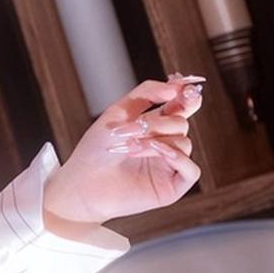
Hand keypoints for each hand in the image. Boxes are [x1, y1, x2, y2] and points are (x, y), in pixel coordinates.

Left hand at [42, 75, 203, 230]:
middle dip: (157, 123)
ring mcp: (170, 166)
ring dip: (157, 142)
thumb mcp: (118, 112)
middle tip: (131, 130)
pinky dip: (179, 159)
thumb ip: (147, 93)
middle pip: (180, 123)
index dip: (187, 95)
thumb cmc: (96, 150)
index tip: (181, 88)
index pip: (182, 106)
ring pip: (184, 143)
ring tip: (131, 147)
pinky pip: (192, 171)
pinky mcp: (172, 187)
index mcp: (156, 126)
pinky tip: (160, 153)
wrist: (82, 183)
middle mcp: (166, 144)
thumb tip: (176, 85)